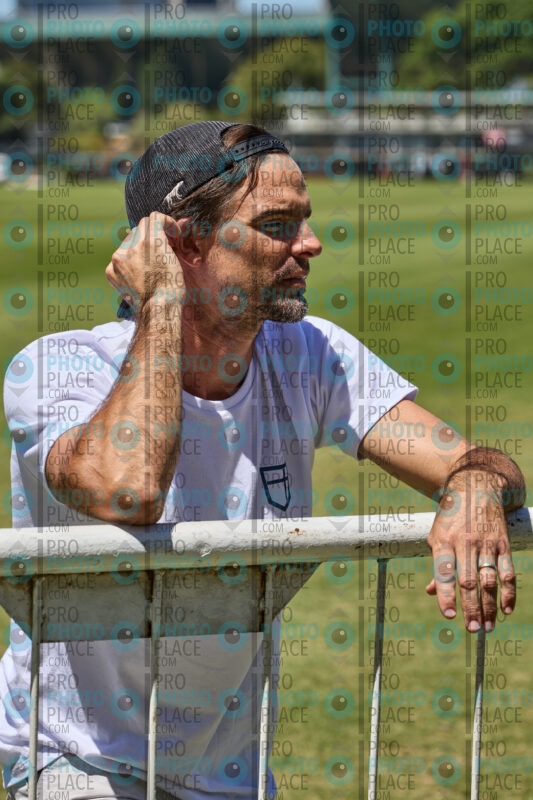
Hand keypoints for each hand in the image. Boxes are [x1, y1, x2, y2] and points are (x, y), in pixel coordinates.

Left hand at [105, 212, 184, 312]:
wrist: (156, 311)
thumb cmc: (172, 288)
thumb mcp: (176, 259)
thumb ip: (168, 241)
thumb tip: (166, 233)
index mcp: (151, 241)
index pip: (155, 218)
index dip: (166, 224)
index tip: (171, 234)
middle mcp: (131, 245)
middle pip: (141, 229)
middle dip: (151, 236)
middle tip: (161, 250)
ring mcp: (118, 258)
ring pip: (128, 243)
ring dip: (139, 249)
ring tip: (149, 265)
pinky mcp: (110, 270)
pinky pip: (119, 258)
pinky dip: (128, 263)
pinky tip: (138, 275)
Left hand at [425, 471, 515, 632]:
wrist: (477, 485)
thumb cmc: (451, 516)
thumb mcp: (437, 535)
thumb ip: (437, 565)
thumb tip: (431, 592)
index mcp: (443, 541)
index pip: (444, 573)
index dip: (446, 596)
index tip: (448, 616)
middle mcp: (464, 543)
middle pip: (468, 581)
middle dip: (470, 608)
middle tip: (473, 629)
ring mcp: (486, 543)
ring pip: (489, 580)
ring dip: (490, 606)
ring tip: (488, 626)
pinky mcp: (503, 543)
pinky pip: (507, 572)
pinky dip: (508, 592)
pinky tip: (506, 609)